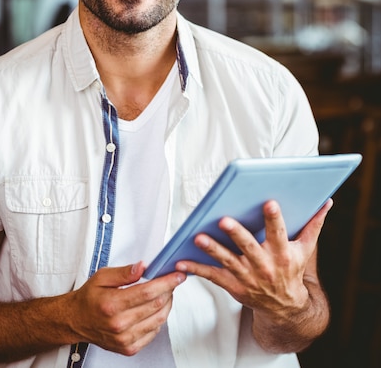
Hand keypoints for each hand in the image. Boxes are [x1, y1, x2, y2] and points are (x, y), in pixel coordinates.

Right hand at [68, 262, 185, 355]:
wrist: (77, 321)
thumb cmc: (89, 298)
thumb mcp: (102, 277)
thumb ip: (124, 272)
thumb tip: (143, 267)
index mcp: (112, 304)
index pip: (148, 292)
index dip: (166, 282)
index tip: (178, 275)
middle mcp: (119, 324)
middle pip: (156, 305)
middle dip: (169, 290)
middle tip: (173, 280)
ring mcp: (125, 339)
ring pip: (159, 320)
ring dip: (167, 304)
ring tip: (165, 292)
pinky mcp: (129, 348)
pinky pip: (154, 333)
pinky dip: (159, 318)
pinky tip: (155, 308)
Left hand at [175, 199, 331, 317]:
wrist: (285, 307)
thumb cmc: (293, 270)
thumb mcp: (305, 249)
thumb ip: (314, 224)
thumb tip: (327, 201)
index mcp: (282, 253)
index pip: (278, 232)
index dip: (274, 218)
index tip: (269, 202)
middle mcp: (264, 265)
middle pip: (249, 247)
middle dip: (237, 234)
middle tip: (224, 220)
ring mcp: (247, 276)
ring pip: (227, 260)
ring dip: (212, 249)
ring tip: (198, 237)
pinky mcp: (233, 285)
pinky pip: (212, 276)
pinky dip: (195, 269)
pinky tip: (180, 261)